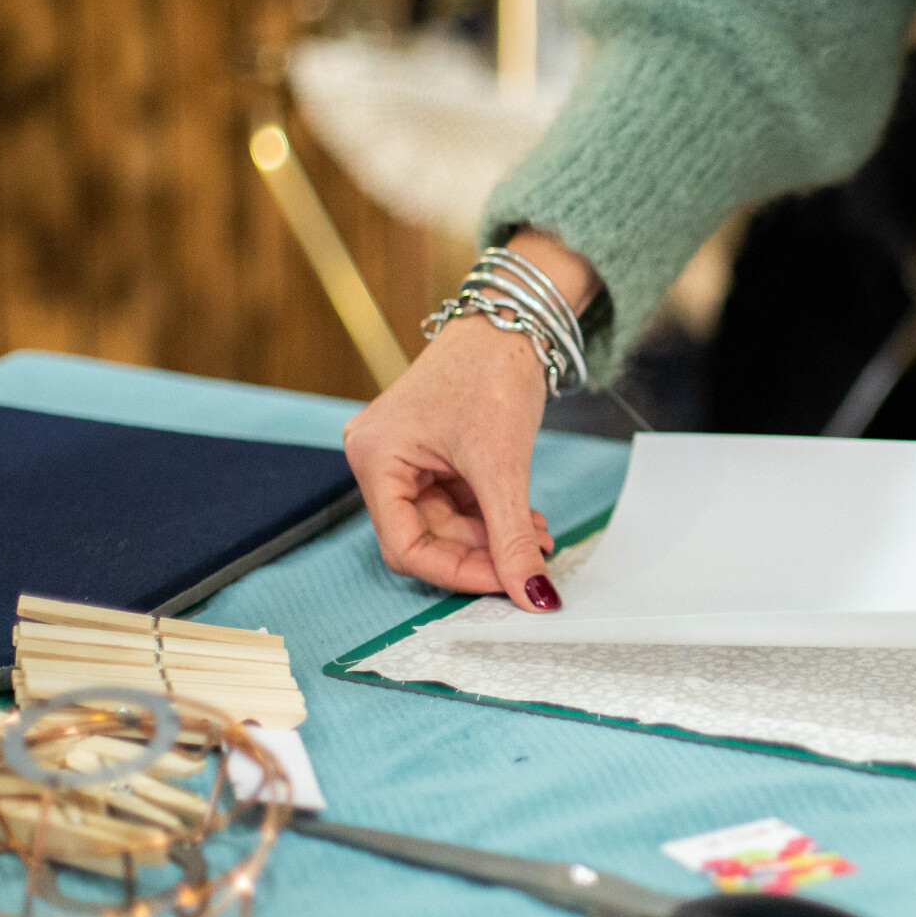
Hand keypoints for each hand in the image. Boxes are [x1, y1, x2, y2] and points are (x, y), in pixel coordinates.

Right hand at [342, 230, 600, 610]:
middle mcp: (379, 459)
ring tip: (539, 537)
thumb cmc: (491, 373)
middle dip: (481, 553)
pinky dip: (491, 514)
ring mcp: (405, 455)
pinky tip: (528, 521)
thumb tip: (533, 594)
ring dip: (493, 536)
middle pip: (426, 536)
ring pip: (447, 523)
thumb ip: (514, 536)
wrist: (514, 321)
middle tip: (531, 564)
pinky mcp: (431, 452)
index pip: (405, 546)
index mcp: (375, 458)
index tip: (507, 584)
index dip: (457, 573)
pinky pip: (457, 500)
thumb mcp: (502, 465)